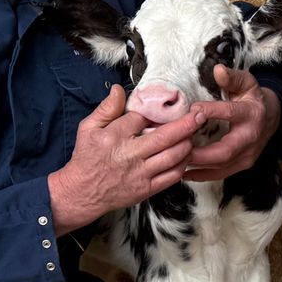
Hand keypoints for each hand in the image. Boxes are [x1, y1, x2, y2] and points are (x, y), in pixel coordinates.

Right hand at [48, 85, 202, 234]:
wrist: (82, 193)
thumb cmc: (86, 158)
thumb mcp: (88, 128)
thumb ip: (106, 108)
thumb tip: (119, 89)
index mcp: (115, 136)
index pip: (142, 118)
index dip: (155, 113)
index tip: (164, 109)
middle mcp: (129, 155)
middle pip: (166, 136)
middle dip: (187, 124)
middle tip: (200, 114)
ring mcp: (140, 174)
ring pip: (174, 156)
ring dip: (188, 144)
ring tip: (193, 134)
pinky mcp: (146, 189)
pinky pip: (172, 176)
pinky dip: (183, 164)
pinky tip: (185, 156)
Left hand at [184, 65, 280, 181]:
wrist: (270, 118)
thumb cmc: (252, 99)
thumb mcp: (246, 83)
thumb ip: (232, 77)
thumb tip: (218, 70)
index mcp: (251, 113)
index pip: (230, 113)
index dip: (211, 112)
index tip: (191, 111)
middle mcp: (251, 137)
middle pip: (224, 151)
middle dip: (199, 153)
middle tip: (176, 149)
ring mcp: (248, 155)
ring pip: (221, 166)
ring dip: (197, 166)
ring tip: (175, 162)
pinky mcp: (243, 165)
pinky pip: (220, 174)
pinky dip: (201, 175)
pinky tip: (183, 173)